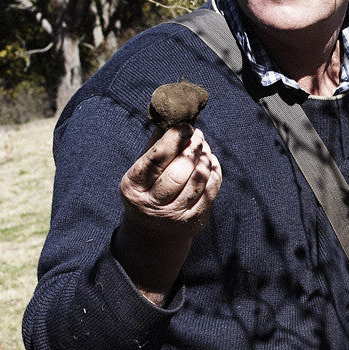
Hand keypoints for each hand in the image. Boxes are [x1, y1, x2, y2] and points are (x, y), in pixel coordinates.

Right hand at [114, 127, 221, 303]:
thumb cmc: (148, 189)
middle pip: (179, 172)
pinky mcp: (194, 221)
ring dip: (204, 159)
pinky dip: (214, 173)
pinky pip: (210, 192)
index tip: (186, 126)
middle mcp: (152, 204)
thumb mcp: (142, 170)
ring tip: (204, 147)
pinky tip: (211, 162)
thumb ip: (156, 146)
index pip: (156, 158)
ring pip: (197, 182)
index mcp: (133, 186)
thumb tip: (172, 118)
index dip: (174, 139)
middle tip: (198, 136)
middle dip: (192, 149)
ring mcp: (174, 215)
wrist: (153, 231)